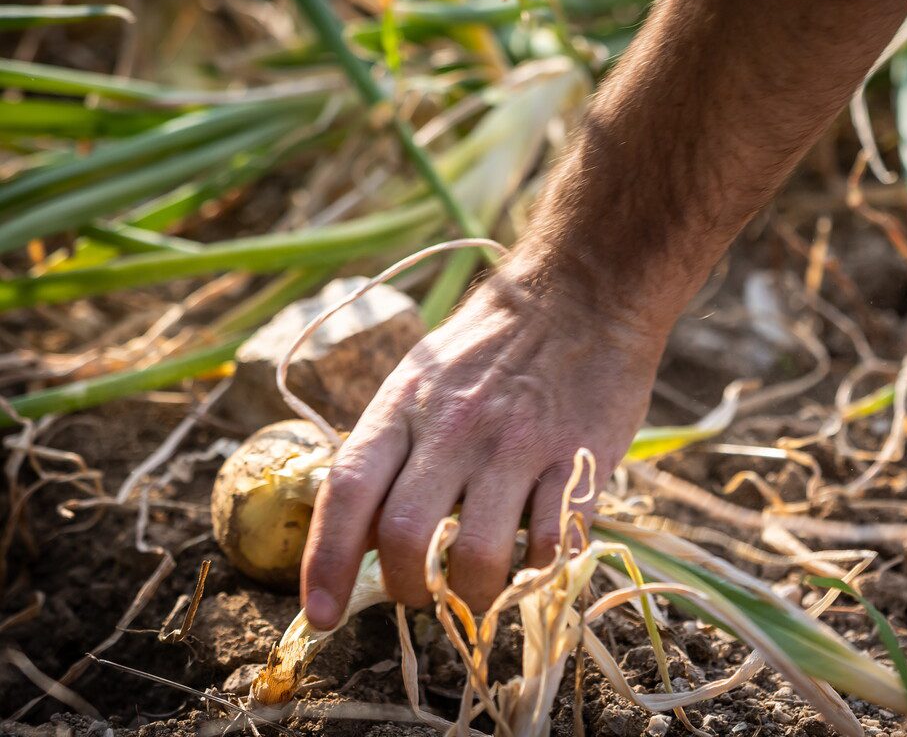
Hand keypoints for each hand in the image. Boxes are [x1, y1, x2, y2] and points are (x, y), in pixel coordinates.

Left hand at [299, 262, 664, 626]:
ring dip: (472, 594)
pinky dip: (538, 566)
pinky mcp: (579, 458)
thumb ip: (390, 445)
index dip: (325, 562)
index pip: (346, 491)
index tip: (319, 615)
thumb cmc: (493, 341)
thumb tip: (361, 529)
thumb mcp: (421, 374)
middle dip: (406, 590)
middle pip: (406, 537)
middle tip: (420, 596)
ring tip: (479, 587)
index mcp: (403, 404)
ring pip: (477, 556)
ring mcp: (519, 444)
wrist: (583, 294)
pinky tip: (537, 551)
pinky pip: (551, 542)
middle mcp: (454, 426)